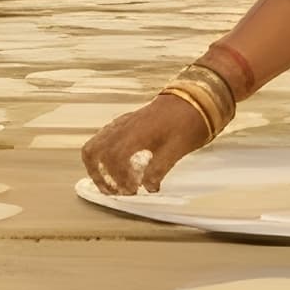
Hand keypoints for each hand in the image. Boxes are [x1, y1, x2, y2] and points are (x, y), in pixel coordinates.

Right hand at [82, 95, 214, 194]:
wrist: (194, 97)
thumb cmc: (188, 121)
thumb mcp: (178, 148)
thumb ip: (160, 168)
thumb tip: (149, 187)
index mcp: (136, 133)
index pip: (114, 159)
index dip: (119, 178)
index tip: (132, 191)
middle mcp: (123, 126)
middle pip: (95, 152)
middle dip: (100, 176)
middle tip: (115, 192)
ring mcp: (121, 123)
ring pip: (94, 145)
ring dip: (96, 166)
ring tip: (109, 183)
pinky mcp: (124, 122)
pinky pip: (102, 139)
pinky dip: (102, 156)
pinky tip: (116, 166)